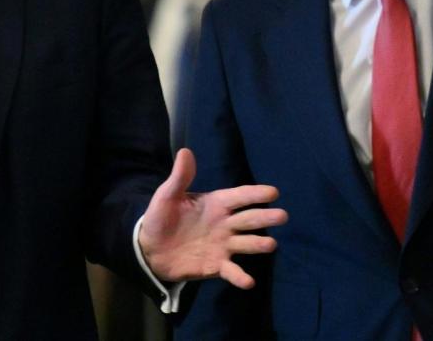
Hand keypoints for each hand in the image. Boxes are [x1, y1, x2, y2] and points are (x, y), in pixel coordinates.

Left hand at [138, 148, 286, 288]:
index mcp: (215, 204)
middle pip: (249, 219)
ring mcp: (223, 246)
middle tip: (282, 216)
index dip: (255, 194)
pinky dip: (240, 277)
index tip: (273, 192)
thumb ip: (179, 177)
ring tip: (271, 244)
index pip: (239, 197)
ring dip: (258, 245)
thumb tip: (185, 151)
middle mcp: (224, 224)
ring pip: (246, 244)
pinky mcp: (216, 266)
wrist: (150, 249)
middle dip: (265, 217)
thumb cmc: (161, 218)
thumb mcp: (167, 196)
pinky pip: (231, 271)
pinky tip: (248, 282)